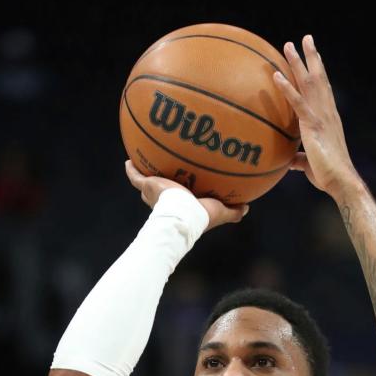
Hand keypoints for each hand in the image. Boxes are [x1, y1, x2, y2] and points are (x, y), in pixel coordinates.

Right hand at [124, 160, 248, 229]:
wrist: (183, 214)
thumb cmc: (200, 216)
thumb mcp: (220, 212)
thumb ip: (232, 211)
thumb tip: (246, 207)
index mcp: (181, 207)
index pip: (178, 202)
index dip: (180, 196)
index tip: (182, 190)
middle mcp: (165, 202)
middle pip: (159, 195)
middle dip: (159, 188)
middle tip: (162, 176)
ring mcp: (154, 194)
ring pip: (147, 185)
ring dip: (146, 177)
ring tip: (144, 164)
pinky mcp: (148, 185)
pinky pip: (136, 176)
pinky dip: (131, 169)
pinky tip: (129, 160)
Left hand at [272, 35, 358, 197]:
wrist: (341, 181)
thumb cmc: (329, 177)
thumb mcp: (311, 166)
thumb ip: (300, 160)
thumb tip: (289, 162)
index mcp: (329, 119)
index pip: (324, 90)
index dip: (320, 72)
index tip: (316, 58)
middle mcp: (327, 113)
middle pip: (319, 78)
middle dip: (311, 57)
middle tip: (305, 39)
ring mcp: (321, 117)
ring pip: (309, 83)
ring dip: (298, 63)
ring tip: (288, 45)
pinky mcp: (313, 126)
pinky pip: (298, 103)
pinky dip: (286, 88)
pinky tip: (276, 76)